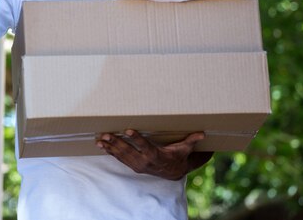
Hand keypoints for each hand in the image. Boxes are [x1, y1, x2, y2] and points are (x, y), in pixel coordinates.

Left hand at [96, 130, 212, 180]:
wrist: (173, 172)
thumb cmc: (178, 156)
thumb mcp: (185, 149)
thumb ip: (191, 140)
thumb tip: (202, 133)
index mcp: (156, 155)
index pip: (145, 146)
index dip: (136, 139)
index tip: (128, 130)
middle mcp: (145, 161)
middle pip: (129, 151)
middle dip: (116, 143)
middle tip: (106, 134)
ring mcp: (137, 164)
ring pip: (121, 155)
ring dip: (110, 147)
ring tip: (100, 139)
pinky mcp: (133, 165)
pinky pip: (119, 159)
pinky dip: (110, 152)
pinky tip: (102, 145)